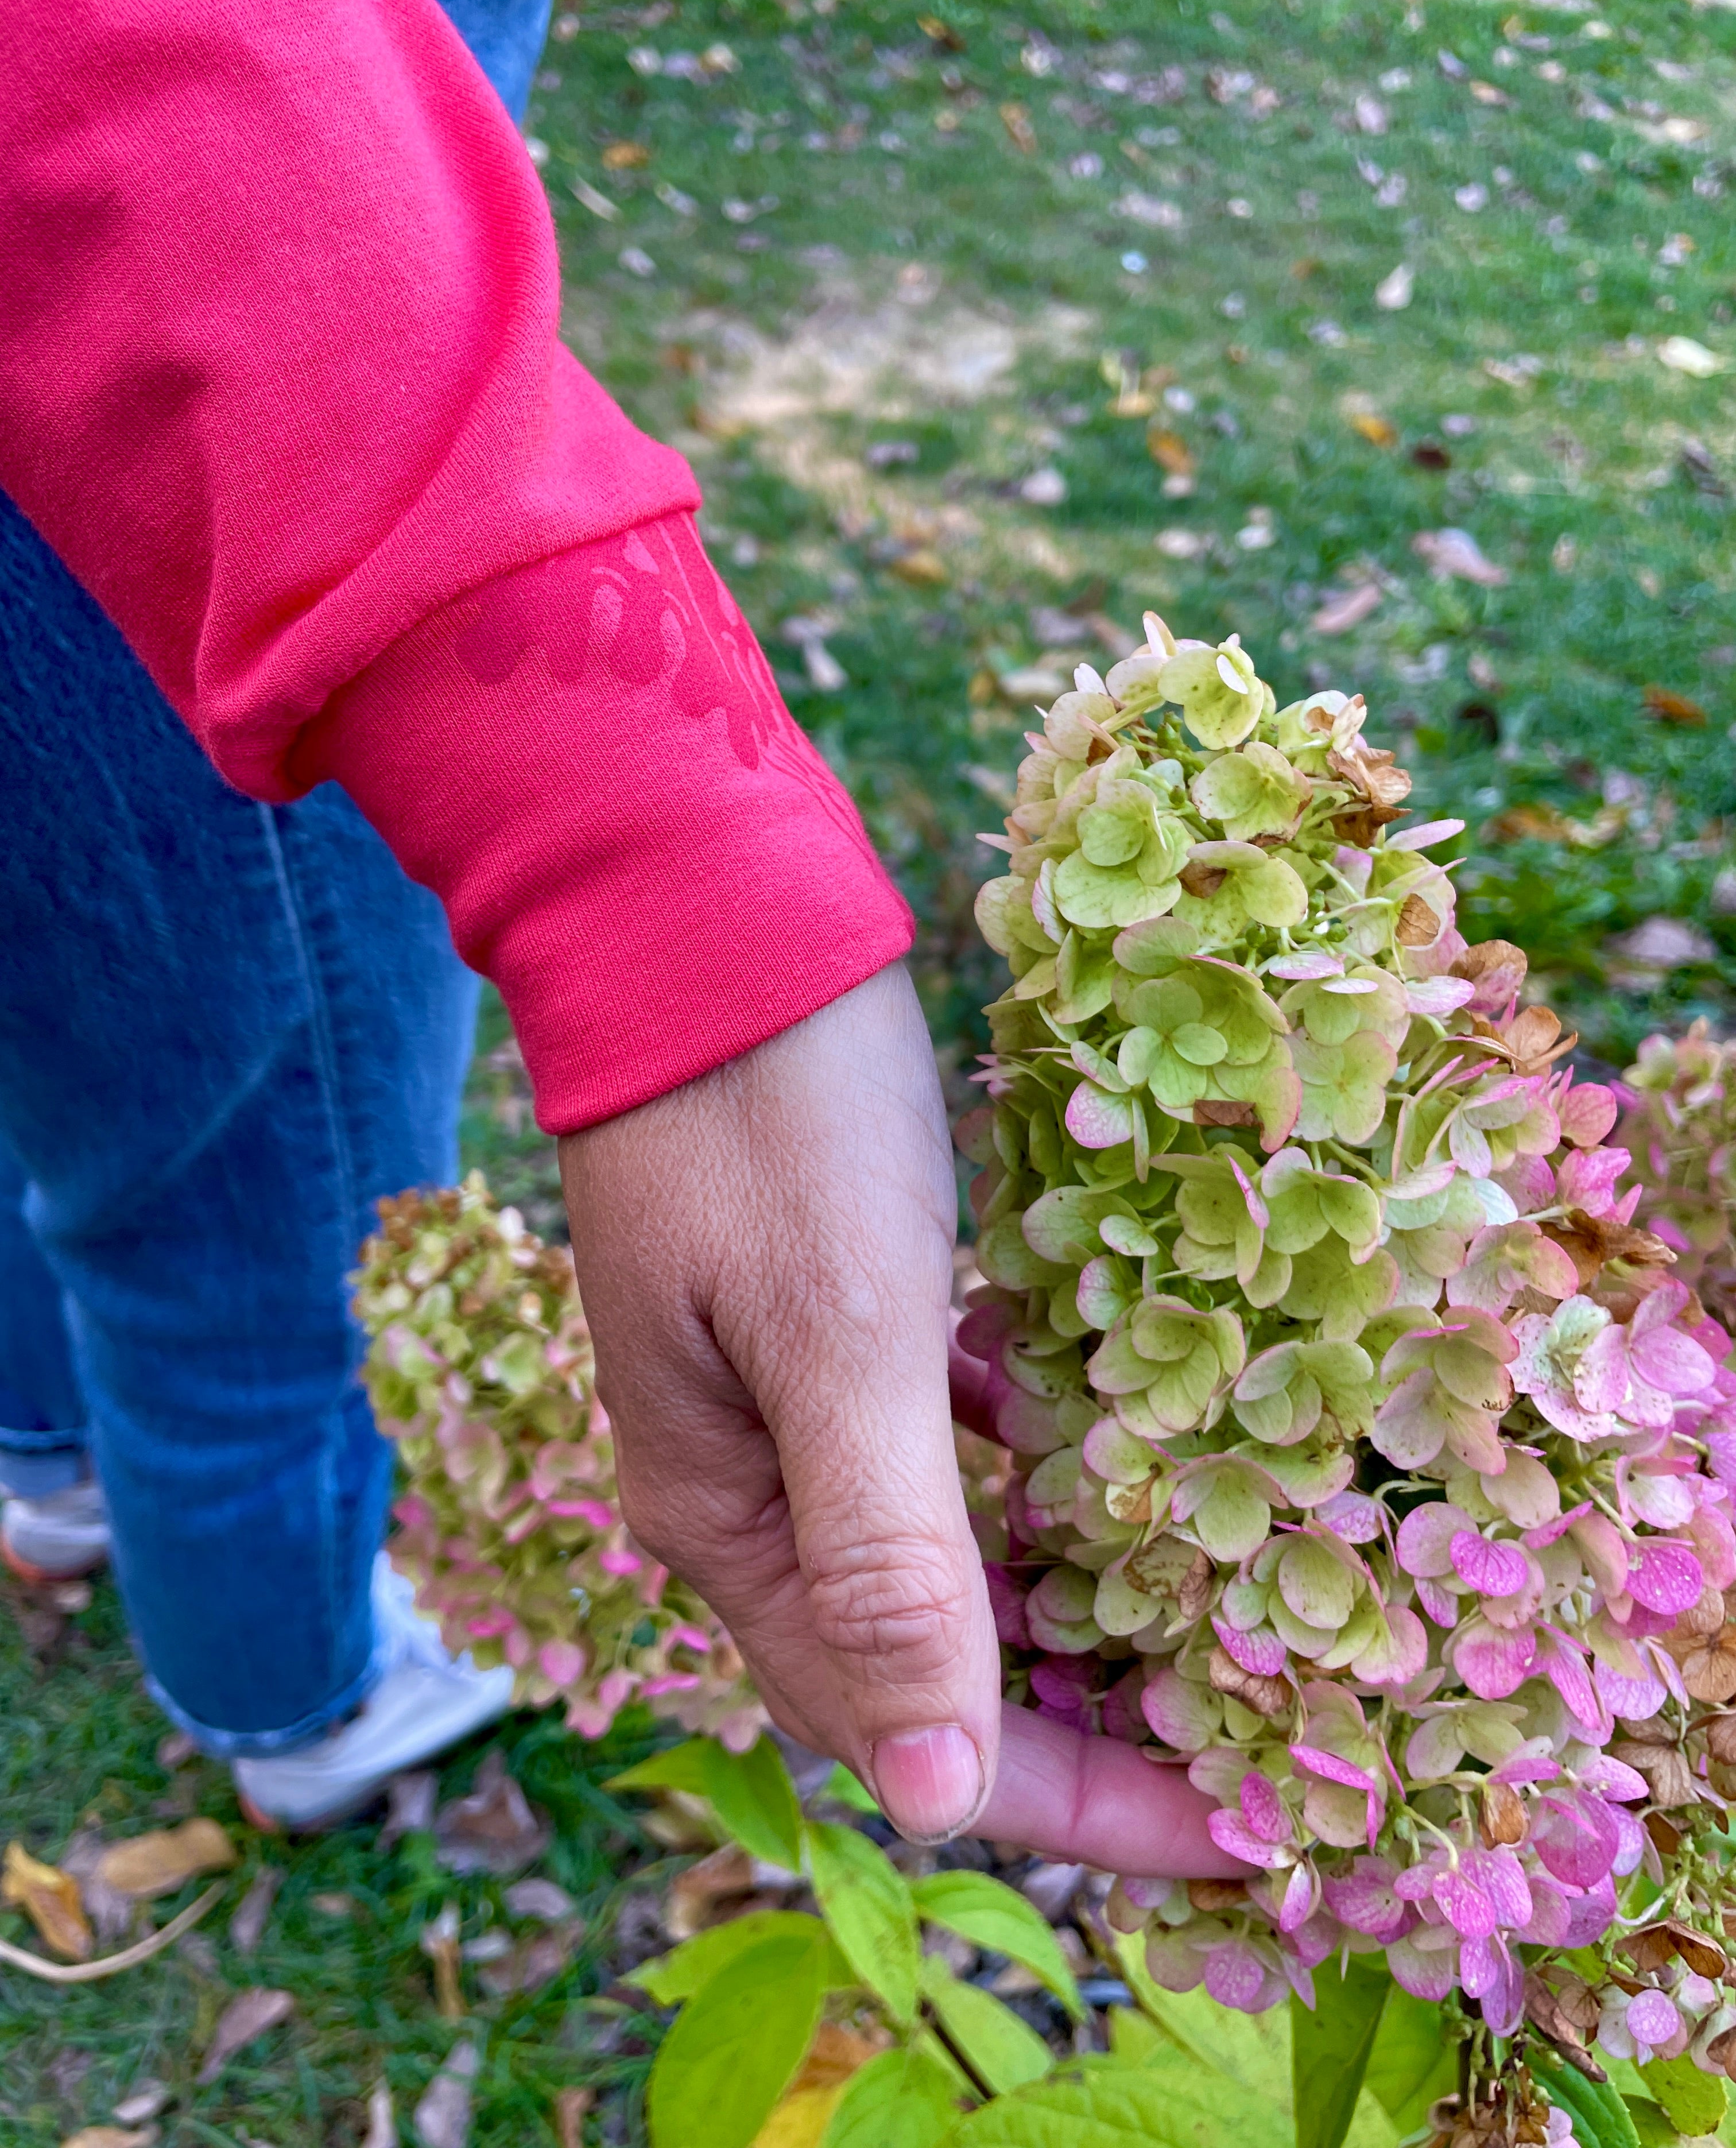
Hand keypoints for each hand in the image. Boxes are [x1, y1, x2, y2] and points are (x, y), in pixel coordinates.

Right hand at [560, 963, 1236, 1877]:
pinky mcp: (835, 1317)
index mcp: (728, 1521)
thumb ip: (885, 1561)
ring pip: (954, 1555)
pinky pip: (953, 1443)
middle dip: (1093, 1719)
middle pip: (935, 1660)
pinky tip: (1126, 1459)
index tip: (1243, 1842)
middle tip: (1261, 1754)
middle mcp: (754, 1486)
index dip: (1080, 1804)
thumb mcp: (836, 1335)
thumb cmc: (766, 1118)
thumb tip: (932, 1809)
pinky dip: (1043, 1474)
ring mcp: (791, 1399)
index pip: (911, 1729)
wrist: (699, 915)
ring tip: (1223, 1635)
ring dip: (1078, 1603)